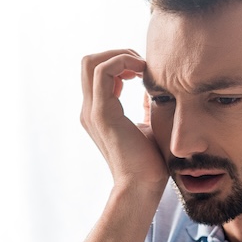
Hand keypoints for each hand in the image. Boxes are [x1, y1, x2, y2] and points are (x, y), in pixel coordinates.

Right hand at [80, 49, 167, 192]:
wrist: (142, 187)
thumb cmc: (149, 164)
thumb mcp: (149, 126)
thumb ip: (146, 106)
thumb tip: (152, 89)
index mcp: (99, 113)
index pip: (98, 72)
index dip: (120, 62)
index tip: (143, 71)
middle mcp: (90, 110)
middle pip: (89, 62)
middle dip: (117, 54)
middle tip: (141, 65)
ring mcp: (93, 111)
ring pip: (92, 62)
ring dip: (120, 56)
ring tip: (142, 67)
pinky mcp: (102, 114)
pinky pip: (104, 72)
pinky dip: (122, 63)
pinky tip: (142, 73)